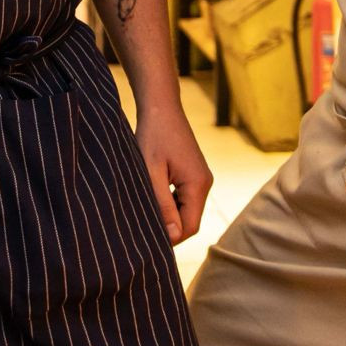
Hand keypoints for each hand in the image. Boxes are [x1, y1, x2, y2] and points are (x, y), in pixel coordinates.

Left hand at [134, 106, 212, 244]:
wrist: (161, 107)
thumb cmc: (153, 136)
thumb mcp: (151, 173)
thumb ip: (163, 205)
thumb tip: (173, 236)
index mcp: (198, 185)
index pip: (190, 227)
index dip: (170, 238)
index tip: (145, 237)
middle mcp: (205, 183)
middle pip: (190, 221)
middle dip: (169, 227)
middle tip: (141, 225)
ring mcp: (201, 178)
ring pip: (187, 210)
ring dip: (168, 215)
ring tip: (143, 209)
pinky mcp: (194, 174)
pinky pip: (185, 198)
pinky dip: (170, 204)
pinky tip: (151, 196)